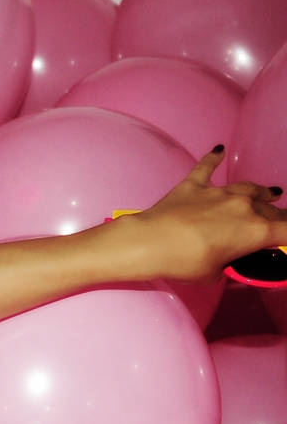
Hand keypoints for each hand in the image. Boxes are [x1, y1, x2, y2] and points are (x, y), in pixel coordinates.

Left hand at [123, 148, 286, 282]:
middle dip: (277, 218)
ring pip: (249, 188)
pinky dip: (213, 159)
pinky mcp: (194, 185)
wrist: (149, 242)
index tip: (284, 239)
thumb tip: (223, 262)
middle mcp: (245, 207)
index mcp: (256, 232)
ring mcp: (219, 193)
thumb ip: (226, 265)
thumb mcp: (213, 274)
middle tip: (278, 223)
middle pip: (271, 211)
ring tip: (271, 193)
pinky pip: (206, 167)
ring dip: (261, 192)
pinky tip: (218, 149)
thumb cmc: (183, 262)